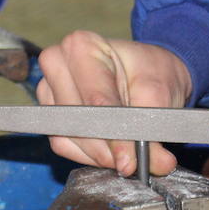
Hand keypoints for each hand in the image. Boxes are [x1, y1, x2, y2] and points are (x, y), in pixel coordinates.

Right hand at [36, 31, 192, 175]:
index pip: (96, 100)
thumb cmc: (150, 71)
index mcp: (82, 46)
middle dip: (107, 149)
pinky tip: (111, 153)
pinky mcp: (50, 114)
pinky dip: (89, 156)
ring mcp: (48, 90)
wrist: (146, 72)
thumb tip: (156, 162)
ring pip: (67, 136)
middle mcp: (57, 64)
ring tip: (128, 158)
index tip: (130, 161)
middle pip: (77, 120)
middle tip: (134, 163)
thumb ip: (153, 126)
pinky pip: (63, 145)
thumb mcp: (160, 92)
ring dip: (99, 155)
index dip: (115, 135)